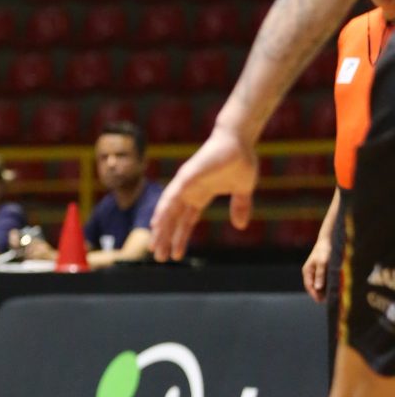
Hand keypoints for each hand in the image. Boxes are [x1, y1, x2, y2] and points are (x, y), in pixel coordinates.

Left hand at [152, 123, 258, 261]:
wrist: (239, 140)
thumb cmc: (240, 159)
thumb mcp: (242, 190)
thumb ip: (240, 207)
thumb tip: (240, 226)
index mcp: (200, 195)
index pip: (185, 221)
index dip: (179, 238)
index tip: (175, 255)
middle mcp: (188, 191)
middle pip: (173, 219)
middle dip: (165, 238)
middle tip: (158, 257)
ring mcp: (186, 183)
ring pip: (168, 210)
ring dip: (161, 229)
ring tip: (154, 246)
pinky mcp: (187, 176)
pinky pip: (172, 195)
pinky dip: (163, 209)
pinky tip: (156, 223)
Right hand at [302, 234, 331, 302]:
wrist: (327, 240)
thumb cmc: (324, 251)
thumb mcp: (323, 263)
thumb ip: (320, 275)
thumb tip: (318, 288)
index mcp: (307, 271)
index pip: (309, 286)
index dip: (314, 294)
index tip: (320, 301)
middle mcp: (310, 272)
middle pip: (313, 286)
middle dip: (319, 294)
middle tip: (327, 301)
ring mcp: (315, 271)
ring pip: (318, 284)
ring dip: (323, 290)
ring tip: (331, 297)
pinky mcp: (322, 270)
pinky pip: (323, 280)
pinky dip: (327, 285)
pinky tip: (333, 288)